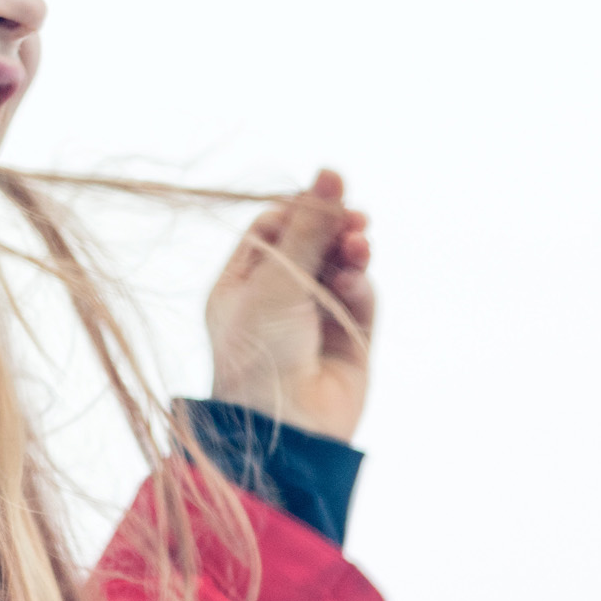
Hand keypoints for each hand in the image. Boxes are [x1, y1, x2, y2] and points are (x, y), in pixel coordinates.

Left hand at [204, 169, 374, 441]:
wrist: (283, 429)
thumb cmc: (259, 353)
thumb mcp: (277, 280)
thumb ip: (308, 227)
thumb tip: (330, 171)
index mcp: (240, 286)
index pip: (273, 229)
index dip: (302, 208)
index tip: (327, 194)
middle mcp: (276, 302)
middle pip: (312, 245)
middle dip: (334, 228)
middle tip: (356, 219)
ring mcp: (314, 323)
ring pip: (341, 270)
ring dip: (351, 253)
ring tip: (358, 247)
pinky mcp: (348, 343)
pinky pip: (360, 301)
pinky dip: (360, 286)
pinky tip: (355, 283)